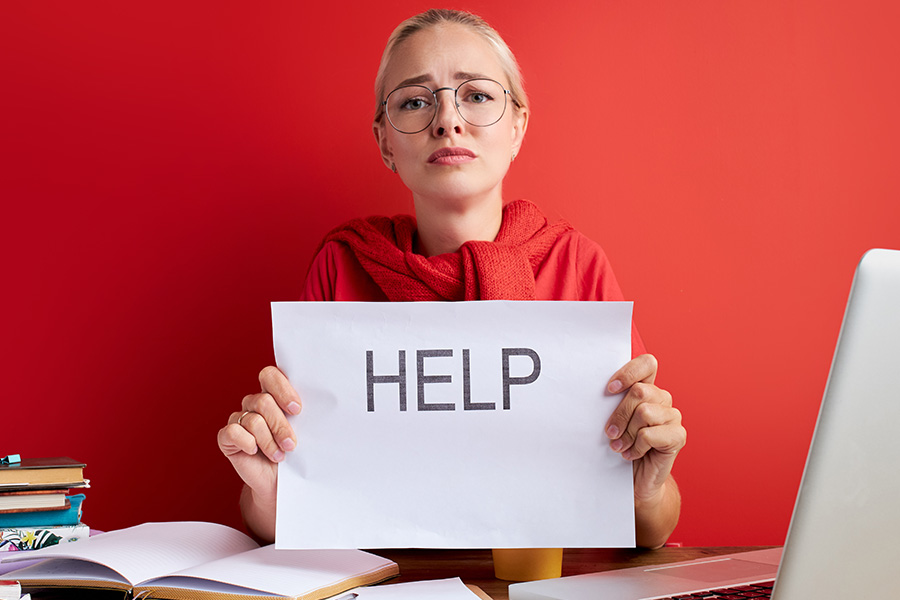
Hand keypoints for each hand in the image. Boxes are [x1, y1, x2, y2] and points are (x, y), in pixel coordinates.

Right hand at [217, 366, 300, 506]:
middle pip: (263, 401)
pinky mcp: (227, 437)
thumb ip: (303, 416)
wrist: (278, 483)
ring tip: (279, 455)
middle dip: (280, 425)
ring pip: (253, 420)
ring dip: (269, 441)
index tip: (296, 410)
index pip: (270, 376)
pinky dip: (247, 443)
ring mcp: (239, 419)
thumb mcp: (303, 432)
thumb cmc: (294, 455)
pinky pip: (233, 432)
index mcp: (273, 395)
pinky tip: (254, 452)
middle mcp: (254, 403)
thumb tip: (319, 406)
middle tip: (290, 444)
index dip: (282, 389)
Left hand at [605, 354, 684, 505]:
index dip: (629, 372)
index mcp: (647, 389)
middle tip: (609, 433)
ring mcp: (673, 417)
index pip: (647, 364)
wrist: (633, 480)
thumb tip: (597, 392)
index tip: (609, 390)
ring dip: (626, 433)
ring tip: (620, 446)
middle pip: (639, 391)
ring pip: (644, 412)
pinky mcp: (678, 436)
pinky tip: (632, 454)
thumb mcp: (612, 420)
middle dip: (619, 414)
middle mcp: (662, 399)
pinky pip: (650, 434)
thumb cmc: (619, 446)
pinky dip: (636, 447)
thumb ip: (611, 402)